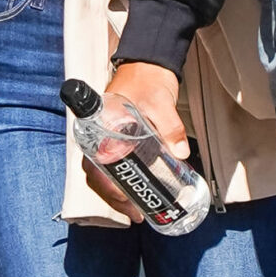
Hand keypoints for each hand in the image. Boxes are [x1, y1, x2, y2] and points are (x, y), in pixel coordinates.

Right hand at [87, 61, 187, 215]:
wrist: (149, 63)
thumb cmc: (148, 80)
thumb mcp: (161, 103)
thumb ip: (170, 127)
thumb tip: (181, 153)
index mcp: (100, 127)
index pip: (94, 163)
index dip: (106, 185)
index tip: (123, 197)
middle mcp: (100, 137)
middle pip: (98, 175)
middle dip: (115, 198)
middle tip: (136, 213)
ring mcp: (109, 141)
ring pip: (106, 175)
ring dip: (119, 195)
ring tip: (138, 212)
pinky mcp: (121, 142)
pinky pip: (116, 168)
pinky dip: (125, 184)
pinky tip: (139, 195)